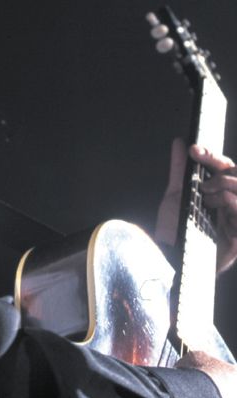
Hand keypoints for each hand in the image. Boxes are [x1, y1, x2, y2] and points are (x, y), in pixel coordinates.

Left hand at [154, 138, 236, 272]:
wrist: (167, 255)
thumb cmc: (173, 228)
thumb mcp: (176, 194)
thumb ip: (180, 169)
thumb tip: (180, 142)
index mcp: (218, 193)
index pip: (226, 168)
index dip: (212, 156)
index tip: (194, 150)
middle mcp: (230, 205)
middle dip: (221, 171)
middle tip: (202, 181)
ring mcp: (235, 220)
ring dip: (223, 187)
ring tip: (205, 197)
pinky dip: (229, 202)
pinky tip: (213, 206)